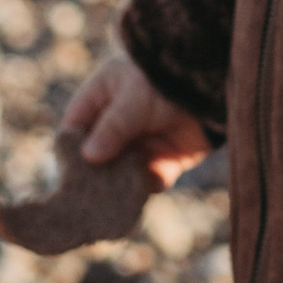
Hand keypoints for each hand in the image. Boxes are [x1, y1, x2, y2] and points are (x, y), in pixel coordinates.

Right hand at [55, 50, 209, 192]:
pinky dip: (143, 189)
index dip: (70, 148)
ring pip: (120, 172)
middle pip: (96, 155)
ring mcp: (142, 143)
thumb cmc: (165, 81)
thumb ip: (113, 127)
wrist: (213, 86)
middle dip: (94, 174)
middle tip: (87, 193)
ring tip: (111, 200)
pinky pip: (147, 180)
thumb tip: (88, 157)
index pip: (76, 127)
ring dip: (117, 185)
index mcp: (103, 99)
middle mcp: (119, 123)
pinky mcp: (165, 160)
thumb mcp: (133, 99)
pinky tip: (138, 195)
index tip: (68, 169)